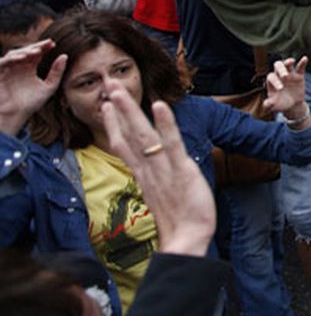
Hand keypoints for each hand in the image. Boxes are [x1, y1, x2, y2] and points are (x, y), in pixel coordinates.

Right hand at [0, 40, 65, 136]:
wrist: (15, 115)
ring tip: (37, 51)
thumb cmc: (31, 103)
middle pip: (26, 51)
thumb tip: (65, 55)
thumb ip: (57, 72)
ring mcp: (8, 69)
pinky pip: (3, 62)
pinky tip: (23, 57)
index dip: (44, 47)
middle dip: (36, 46)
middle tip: (46, 44)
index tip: (54, 44)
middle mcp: (19, 66)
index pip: (37, 53)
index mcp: (30, 68)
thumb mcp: (49, 87)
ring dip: (25, 50)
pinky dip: (12, 58)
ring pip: (15, 54)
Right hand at [101, 83, 215, 256]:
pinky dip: (165, 124)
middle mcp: (149, 169)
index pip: (124, 145)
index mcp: (144, 175)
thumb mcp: (162, 196)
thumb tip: (152, 173)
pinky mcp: (181, 170)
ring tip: (120, 90)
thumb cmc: (179, 220)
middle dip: (119, 109)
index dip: (115, 125)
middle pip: (129, 135)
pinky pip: (171, 144)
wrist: (187, 241)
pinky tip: (159, 106)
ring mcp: (163, 169)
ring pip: (143, 135)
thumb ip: (155, 181)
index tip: (106, 106)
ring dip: (131, 111)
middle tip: (108, 85)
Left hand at [263, 56, 309, 122]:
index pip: (271, 77)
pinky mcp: (299, 75)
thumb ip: (269, 104)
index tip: (280, 89)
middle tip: (285, 76)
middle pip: (277, 66)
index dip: (275, 81)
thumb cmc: (281, 103)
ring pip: (287, 64)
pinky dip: (302, 62)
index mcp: (272, 81)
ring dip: (288, 62)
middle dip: (281, 69)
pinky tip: (305, 58)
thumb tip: (267, 104)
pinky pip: (300, 67)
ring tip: (291, 61)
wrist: (292, 105)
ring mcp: (289, 74)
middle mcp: (279, 75)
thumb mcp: (275, 105)